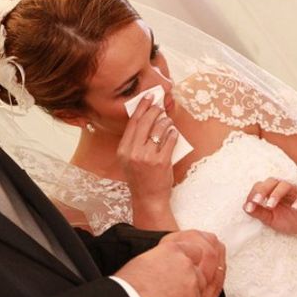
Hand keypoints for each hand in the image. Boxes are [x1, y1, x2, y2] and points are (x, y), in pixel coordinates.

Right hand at [115, 230, 225, 296]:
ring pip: (201, 289)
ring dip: (191, 295)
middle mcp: (185, 263)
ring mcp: (191, 283)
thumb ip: (162, 259)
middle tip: (178, 289)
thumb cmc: (129, 285)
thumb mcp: (145, 261)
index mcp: (172, 249)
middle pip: (200, 271)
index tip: (186, 268)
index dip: (191, 261)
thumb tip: (164, 264)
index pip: (194, 250)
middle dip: (193, 281)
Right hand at [117, 96, 177, 214]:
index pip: (132, 123)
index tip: (147, 98)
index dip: (140, 108)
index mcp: (123, 150)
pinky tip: (173, 131)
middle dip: (154, 110)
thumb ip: (134, 142)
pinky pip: (169, 141)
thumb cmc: (140, 178)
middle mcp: (133, 152)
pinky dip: (172, 134)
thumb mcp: (129, 160)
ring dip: (165, 121)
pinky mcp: (161, 162)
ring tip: (167, 119)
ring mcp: (147, 157)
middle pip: (145, 123)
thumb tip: (147, 119)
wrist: (148, 198)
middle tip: (159, 104)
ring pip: (158, 130)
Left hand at [243, 177, 296, 233]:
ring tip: (270, 205)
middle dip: (263, 190)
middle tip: (257, 201)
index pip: (260, 186)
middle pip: (272, 181)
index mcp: (272, 192)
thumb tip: (245, 207)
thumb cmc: (290, 219)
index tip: (249, 206)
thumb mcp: (272, 219)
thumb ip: (259, 213)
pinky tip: (294, 208)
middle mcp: (284, 189)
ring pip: (286, 185)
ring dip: (277, 194)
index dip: (253, 194)